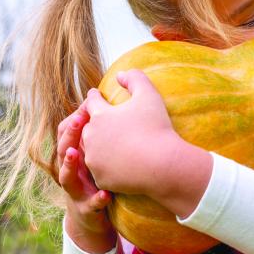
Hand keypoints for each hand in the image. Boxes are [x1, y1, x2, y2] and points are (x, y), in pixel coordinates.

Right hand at [56, 104, 115, 252]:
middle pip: (62, 151)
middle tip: (79, 120)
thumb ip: (96, 137)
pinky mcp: (86, 209)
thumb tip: (107, 105)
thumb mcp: (93, 157)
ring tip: (75, 153)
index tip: (87, 104)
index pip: (65, 134)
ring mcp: (75, 191)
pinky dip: (96, 199)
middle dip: (69, 135)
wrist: (91, 217)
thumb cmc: (94, 179)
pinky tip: (106, 194)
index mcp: (72, 156)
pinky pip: (90, 204)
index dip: (74, 119)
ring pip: (66, 177)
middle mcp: (70, 171)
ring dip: (69, 165)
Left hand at [81, 69, 184, 195]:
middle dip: (96, 125)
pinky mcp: (100, 178)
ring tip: (110, 147)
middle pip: (89, 128)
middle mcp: (91, 137)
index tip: (97, 96)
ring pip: (93, 151)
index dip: (96, 97)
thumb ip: (135, 78)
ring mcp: (94, 159)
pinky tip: (117, 166)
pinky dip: (107, 168)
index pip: (92, 102)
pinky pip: (100, 171)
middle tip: (105, 125)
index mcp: (100, 116)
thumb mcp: (149, 95)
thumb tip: (121, 74)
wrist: (163, 165)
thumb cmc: (157, 128)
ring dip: (100, 147)